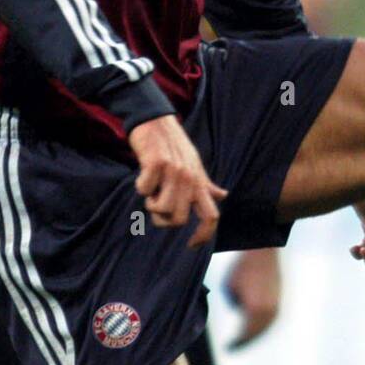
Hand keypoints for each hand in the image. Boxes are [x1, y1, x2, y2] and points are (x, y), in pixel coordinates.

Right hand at [129, 115, 226, 249]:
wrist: (156, 120)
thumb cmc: (174, 146)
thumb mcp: (195, 165)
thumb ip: (206, 184)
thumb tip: (224, 195)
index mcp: (200, 182)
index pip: (211, 216)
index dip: (204, 235)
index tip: (191, 245)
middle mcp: (190, 179)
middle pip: (178, 220)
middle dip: (162, 219)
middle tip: (156, 204)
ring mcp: (174, 171)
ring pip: (161, 209)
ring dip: (150, 203)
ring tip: (151, 188)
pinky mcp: (156, 163)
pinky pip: (144, 189)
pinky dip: (140, 185)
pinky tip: (143, 174)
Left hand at [224, 248, 280, 349]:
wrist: (263, 252)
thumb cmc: (242, 268)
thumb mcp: (229, 287)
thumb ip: (235, 304)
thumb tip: (242, 311)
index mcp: (254, 310)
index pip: (245, 335)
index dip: (237, 343)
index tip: (228, 348)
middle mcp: (268, 310)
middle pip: (256, 333)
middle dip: (246, 341)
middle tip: (235, 346)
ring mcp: (276, 305)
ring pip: (265, 326)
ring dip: (255, 333)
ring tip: (244, 338)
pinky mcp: (279, 298)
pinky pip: (270, 318)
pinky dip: (262, 324)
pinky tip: (254, 325)